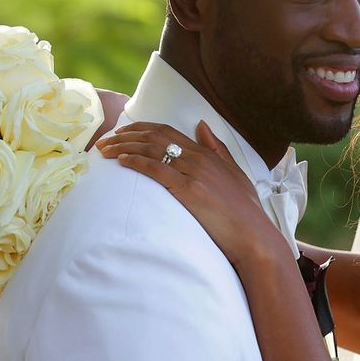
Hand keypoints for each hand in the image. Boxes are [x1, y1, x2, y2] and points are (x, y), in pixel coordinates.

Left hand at [96, 121, 287, 266]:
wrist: (254, 236)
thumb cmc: (245, 212)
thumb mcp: (235, 173)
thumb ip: (218, 149)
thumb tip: (201, 125)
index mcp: (208, 154)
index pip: (168, 132)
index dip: (142, 129)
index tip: (123, 132)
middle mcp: (200, 158)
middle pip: (156, 136)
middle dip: (127, 135)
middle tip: (106, 141)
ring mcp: (194, 173)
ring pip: (152, 149)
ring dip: (124, 147)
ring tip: (105, 150)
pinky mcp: (189, 190)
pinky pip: (156, 169)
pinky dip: (136, 162)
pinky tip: (121, 162)